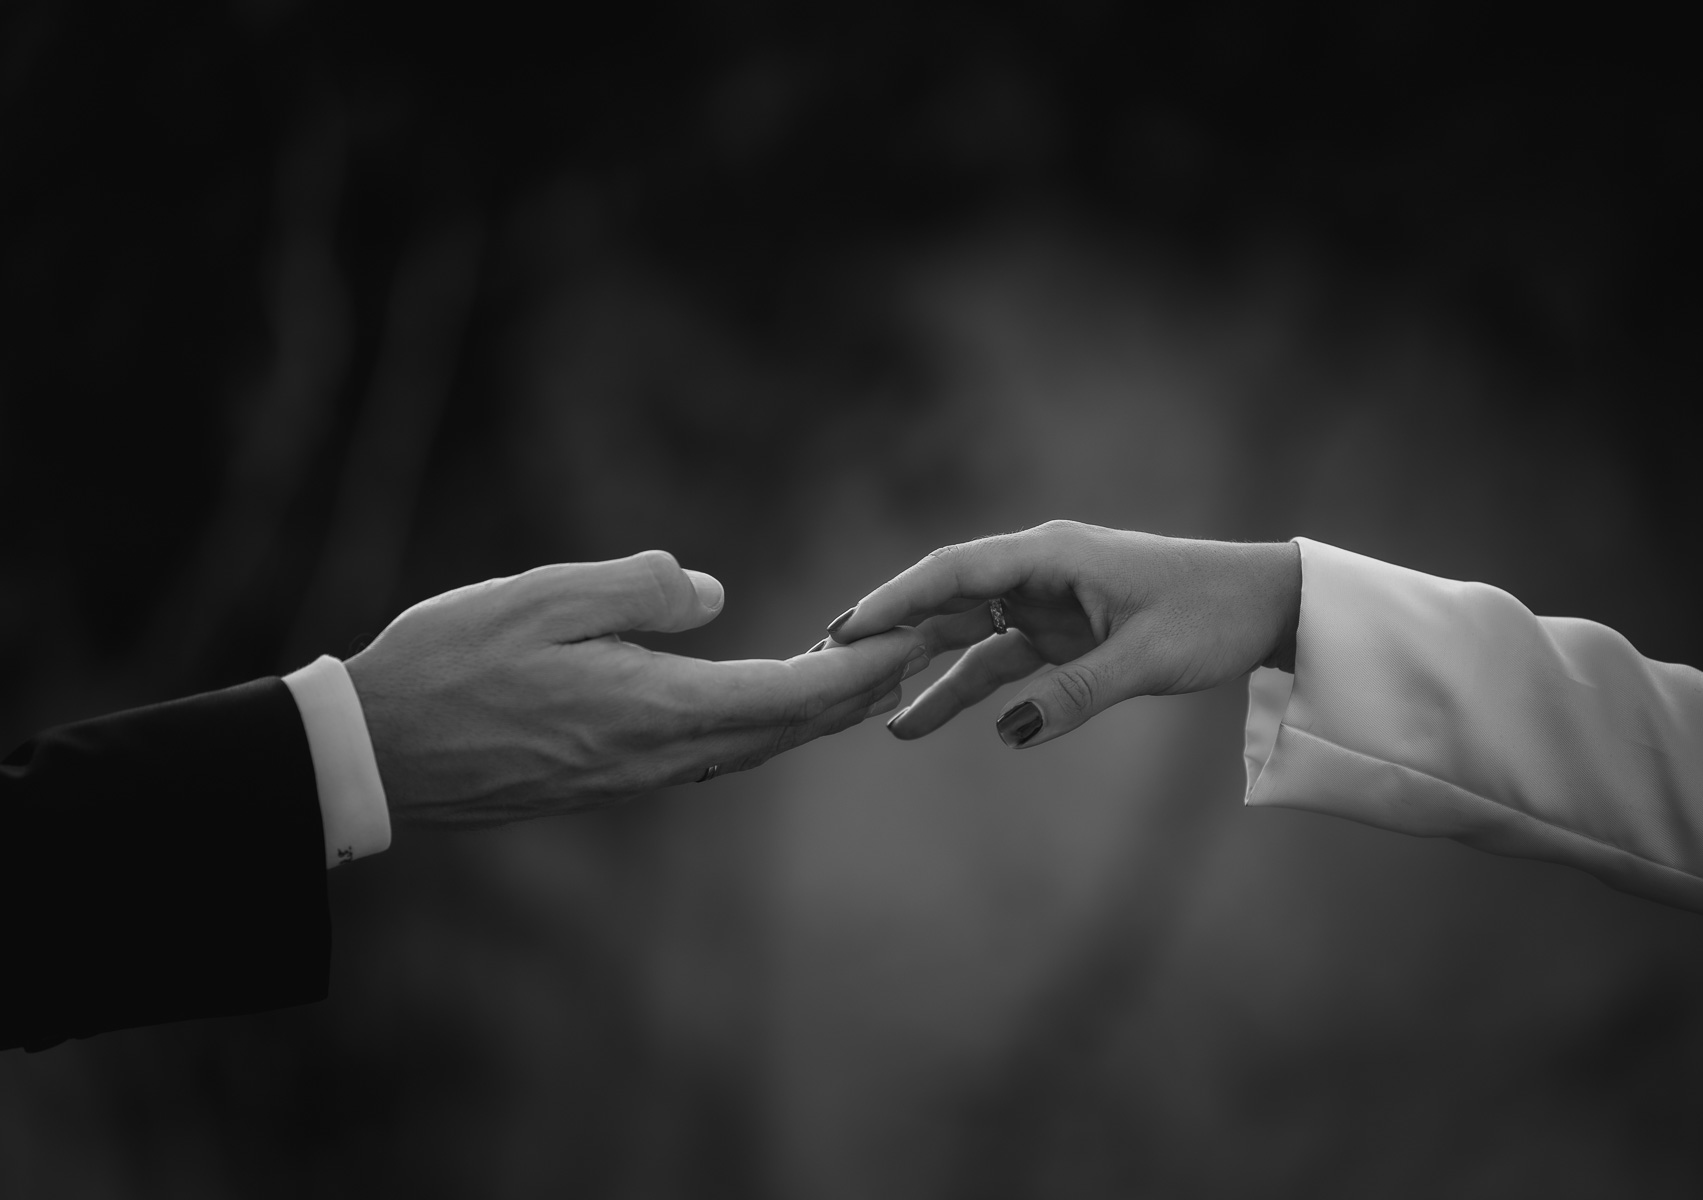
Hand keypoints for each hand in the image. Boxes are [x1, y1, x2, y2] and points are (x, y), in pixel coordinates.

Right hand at [346, 550, 929, 826]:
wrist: (377, 754)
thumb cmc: (447, 664)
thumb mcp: (541, 596)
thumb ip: (640, 589)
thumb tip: (715, 596)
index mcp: (652, 706)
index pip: (788, 694)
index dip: (858, 668)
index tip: (911, 638)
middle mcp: (657, 756)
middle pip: (784, 730)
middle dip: (854, 692)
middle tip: (910, 651)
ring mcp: (633, 778)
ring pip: (750, 747)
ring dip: (810, 712)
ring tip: (857, 676)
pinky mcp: (608, 783)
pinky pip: (709, 755)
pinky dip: (758, 725)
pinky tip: (763, 704)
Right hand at [829, 521, 1298, 747]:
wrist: (1265, 606)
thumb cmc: (1211, 614)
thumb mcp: (1146, 658)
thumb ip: (1076, 695)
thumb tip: (1007, 734)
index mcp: (1050, 555)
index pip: (952, 573)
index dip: (894, 599)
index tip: (844, 629)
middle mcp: (1037, 572)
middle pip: (945, 601)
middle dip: (890, 636)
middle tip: (832, 670)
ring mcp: (1045, 602)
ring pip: (965, 636)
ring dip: (923, 673)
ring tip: (877, 719)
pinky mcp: (1059, 632)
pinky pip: (999, 661)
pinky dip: (966, 688)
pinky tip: (928, 719)